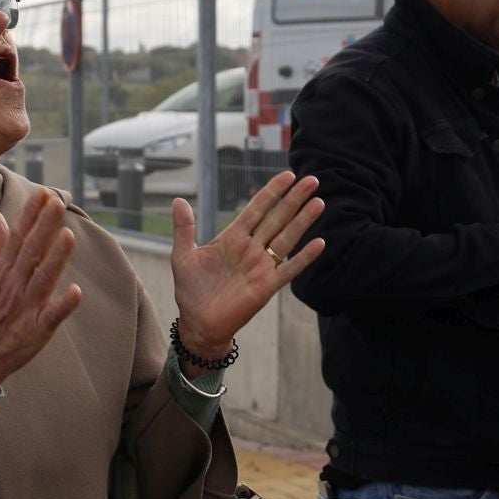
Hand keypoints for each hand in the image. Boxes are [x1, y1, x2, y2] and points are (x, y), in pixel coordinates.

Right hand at [0, 188, 85, 389]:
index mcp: (2, 271)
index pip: (18, 236)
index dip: (31, 214)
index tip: (43, 194)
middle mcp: (15, 285)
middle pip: (32, 251)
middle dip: (45, 225)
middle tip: (57, 202)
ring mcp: (26, 306)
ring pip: (44, 277)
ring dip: (56, 257)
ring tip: (68, 235)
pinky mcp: (37, 329)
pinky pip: (52, 316)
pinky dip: (64, 304)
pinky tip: (76, 291)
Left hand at [171, 172, 324, 374]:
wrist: (198, 324)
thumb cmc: (190, 290)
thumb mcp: (183, 256)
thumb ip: (184, 229)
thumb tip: (178, 200)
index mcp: (232, 238)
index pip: (256, 209)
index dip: (272, 192)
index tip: (288, 175)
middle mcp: (251, 249)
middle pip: (277, 218)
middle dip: (294, 199)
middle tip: (312, 179)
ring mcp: (261, 266)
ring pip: (287, 238)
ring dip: (303, 221)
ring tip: (319, 202)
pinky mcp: (267, 286)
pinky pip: (289, 269)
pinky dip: (304, 257)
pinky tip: (319, 243)